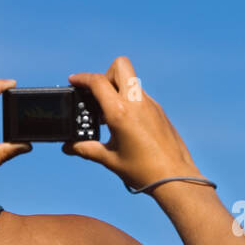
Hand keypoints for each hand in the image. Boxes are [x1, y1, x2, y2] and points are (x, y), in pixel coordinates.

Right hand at [64, 57, 201, 189]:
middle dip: (106, 74)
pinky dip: (130, 102)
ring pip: (132, 81)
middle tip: (98, 95)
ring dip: (118, 89)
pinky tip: (127, 124)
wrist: (175, 178)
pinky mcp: (160, 112)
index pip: (98, 82)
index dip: (82, 78)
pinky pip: (141, 96)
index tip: (74, 81)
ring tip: (110, 115)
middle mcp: (137, 103)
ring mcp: (151, 105)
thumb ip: (87, 149)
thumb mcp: (110, 159)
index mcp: (121, 113)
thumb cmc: (143, 171)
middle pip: (120, 66)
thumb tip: (69, 147)